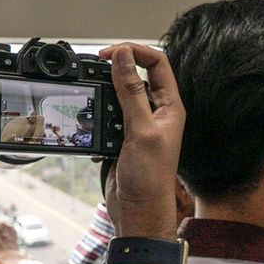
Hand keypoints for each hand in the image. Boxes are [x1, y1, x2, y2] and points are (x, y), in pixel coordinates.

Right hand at [98, 43, 184, 238]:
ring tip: (92, 100)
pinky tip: (96, 132)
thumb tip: (122, 56)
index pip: (157, 63)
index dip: (134, 51)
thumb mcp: (140, 129)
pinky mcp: (123, 138)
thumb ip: (130, 91)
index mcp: (170, 107)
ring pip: (119, 95)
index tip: (110, 53)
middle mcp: (157, 113)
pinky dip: (98, 119)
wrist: (139, 212)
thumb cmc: (150, 178)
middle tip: (95, 69)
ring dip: (104, 96)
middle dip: (115, 69)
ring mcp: (140, 126)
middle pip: (137, 75)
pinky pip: (108, 117)